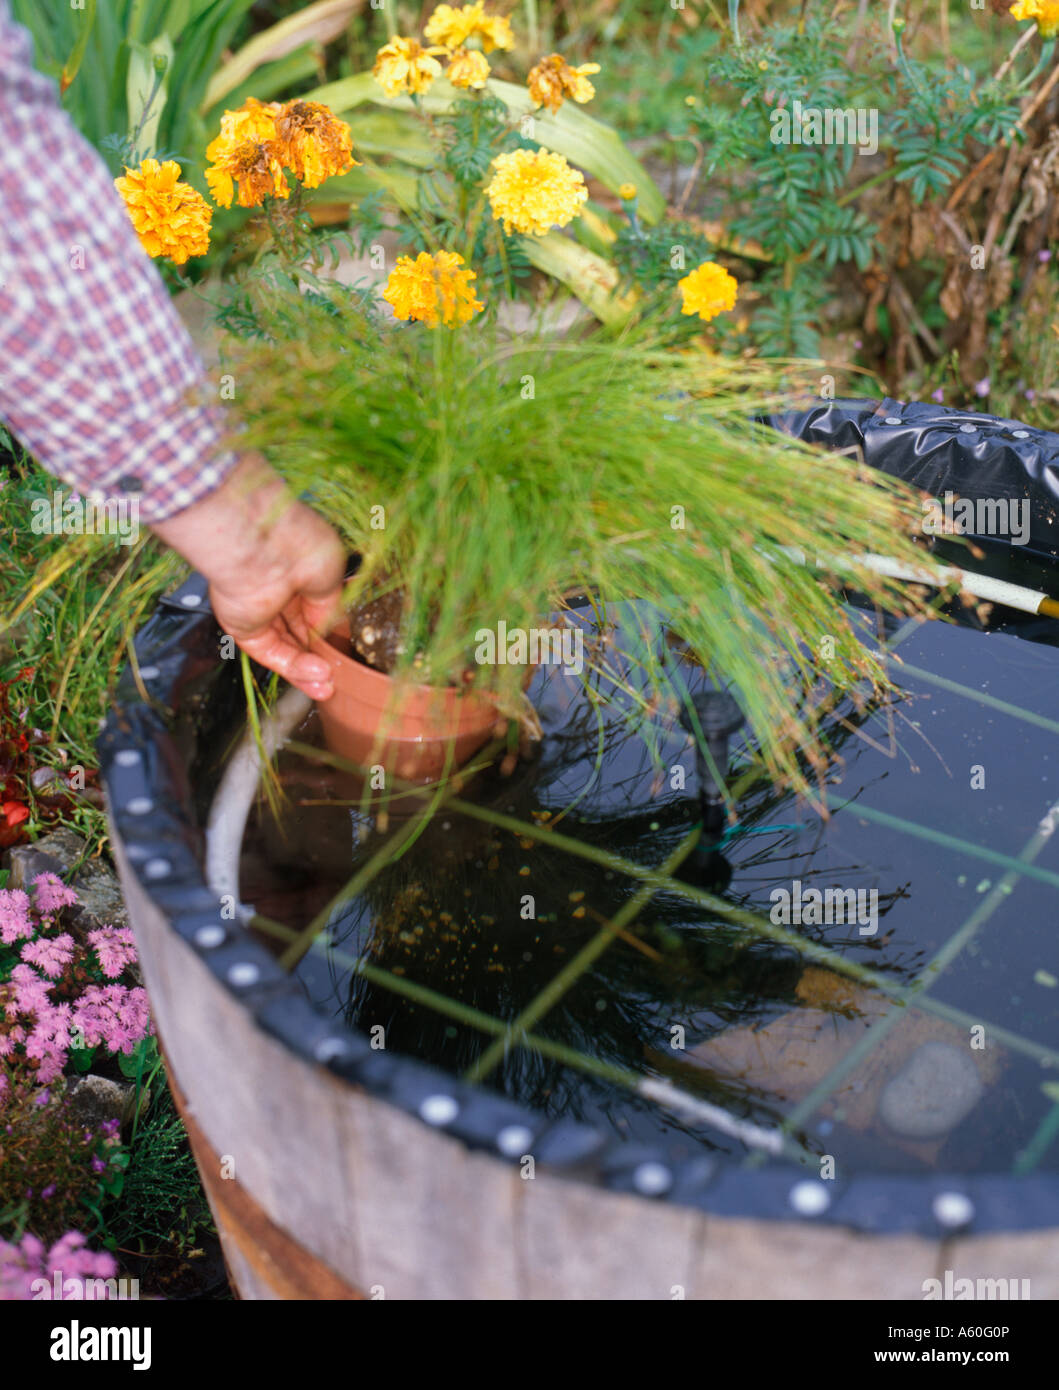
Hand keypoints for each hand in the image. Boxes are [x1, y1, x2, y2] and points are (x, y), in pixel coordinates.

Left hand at [151, 453, 344, 699]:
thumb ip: (331, 607)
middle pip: (301, 636)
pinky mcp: (244, 627)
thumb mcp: (331, 575)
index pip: (317, 613)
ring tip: (330, 685)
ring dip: (309, 670)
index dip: (332, 636)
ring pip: (288, 649)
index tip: (347, 655)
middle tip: (340, 678)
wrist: (262, 544)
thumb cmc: (300, 544)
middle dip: (322, 660)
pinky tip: (316, 676)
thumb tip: (332, 632)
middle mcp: (279, 592)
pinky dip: (294, 667)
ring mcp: (260, 611)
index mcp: (300, 572)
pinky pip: (272, 653)